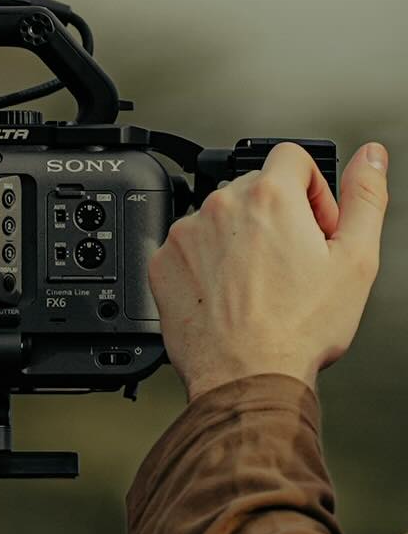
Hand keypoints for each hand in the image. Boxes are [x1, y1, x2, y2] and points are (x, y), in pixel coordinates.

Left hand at [147, 141, 389, 401]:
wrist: (247, 376)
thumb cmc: (299, 328)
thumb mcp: (355, 260)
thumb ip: (365, 198)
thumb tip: (371, 157)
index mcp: (269, 197)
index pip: (291, 156)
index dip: (313, 188)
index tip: (315, 222)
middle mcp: (220, 207)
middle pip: (254, 188)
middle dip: (278, 216)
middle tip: (293, 261)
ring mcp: (185, 234)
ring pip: (220, 219)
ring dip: (240, 239)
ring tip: (260, 283)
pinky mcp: (162, 262)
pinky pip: (188, 248)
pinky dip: (207, 264)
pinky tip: (229, 294)